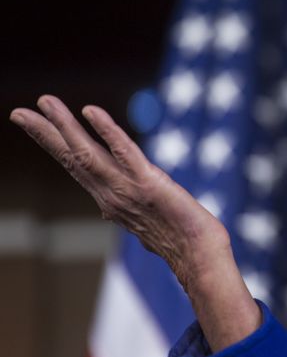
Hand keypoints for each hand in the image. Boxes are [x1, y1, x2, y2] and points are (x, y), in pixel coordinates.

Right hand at [10, 95, 227, 290]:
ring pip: (87, 153)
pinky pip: (124, 152)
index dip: (55, 145)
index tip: (36, 124)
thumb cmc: (181, 240)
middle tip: (18, 112)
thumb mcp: (144, 222)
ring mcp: (126, 189)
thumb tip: (108, 213)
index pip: (76, 166)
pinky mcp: (149, 183)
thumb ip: (125, 210)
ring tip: (46, 101)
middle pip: (71, 158)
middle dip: (44, 134)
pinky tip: (90, 111)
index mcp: (109, 199)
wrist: (198, 255)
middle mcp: (110, 194)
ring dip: (64, 126)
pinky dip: (106, 131)